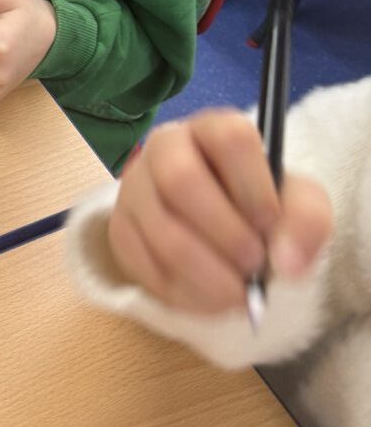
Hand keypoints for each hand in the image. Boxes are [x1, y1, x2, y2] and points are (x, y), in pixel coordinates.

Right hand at [107, 111, 333, 313]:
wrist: (217, 229)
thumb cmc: (258, 205)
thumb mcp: (297, 205)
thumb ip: (306, 223)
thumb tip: (285, 263)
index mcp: (213, 129)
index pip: (229, 139)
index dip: (253, 187)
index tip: (270, 226)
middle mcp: (165, 145)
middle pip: (180, 178)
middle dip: (223, 233)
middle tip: (252, 266)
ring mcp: (135, 186)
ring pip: (161, 230)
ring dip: (207, 274)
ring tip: (238, 292)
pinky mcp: (120, 228)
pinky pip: (143, 264)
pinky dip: (182, 293)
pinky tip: (208, 297)